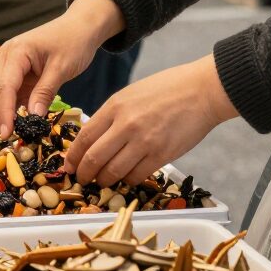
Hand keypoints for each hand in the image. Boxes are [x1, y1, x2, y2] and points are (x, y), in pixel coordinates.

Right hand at [0, 0, 124, 134]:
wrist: (80, 26)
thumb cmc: (74, 42)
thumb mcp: (62, 68)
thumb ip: (45, 92)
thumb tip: (33, 118)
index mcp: (16, 52)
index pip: (4, 87)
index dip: (4, 112)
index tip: (7, 134)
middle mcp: (6, 56)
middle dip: (0, 115)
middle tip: (11, 138)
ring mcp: (9, 64)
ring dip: (4, 113)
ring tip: (17, 133)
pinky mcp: (16, 72)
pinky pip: (10, 93)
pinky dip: (13, 107)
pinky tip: (21, 122)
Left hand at [66, 56, 238, 188]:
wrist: (202, 90)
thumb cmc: (168, 89)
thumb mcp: (131, 94)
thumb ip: (112, 115)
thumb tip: (94, 138)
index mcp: (115, 106)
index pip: (84, 137)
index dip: (73, 156)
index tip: (69, 166)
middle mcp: (125, 124)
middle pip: (94, 158)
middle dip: (84, 174)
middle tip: (83, 179)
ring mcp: (144, 141)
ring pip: (113, 171)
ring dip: (104, 180)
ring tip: (103, 181)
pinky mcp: (162, 154)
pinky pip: (136, 176)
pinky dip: (127, 180)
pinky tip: (127, 178)